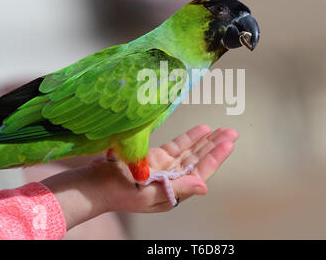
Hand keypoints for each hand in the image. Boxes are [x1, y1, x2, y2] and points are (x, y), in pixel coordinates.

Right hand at [41, 125, 238, 229]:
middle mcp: (173, 178)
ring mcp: (164, 167)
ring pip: (190, 151)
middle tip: (232, 132)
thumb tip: (204, 186)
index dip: (216, 157)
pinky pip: (176, 145)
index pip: (200, 170)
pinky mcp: (154, 157)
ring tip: (221, 129)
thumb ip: (178, 188)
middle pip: (199, 159)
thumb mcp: (149, 194)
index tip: (229, 143)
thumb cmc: (119, 192)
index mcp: (174, 190)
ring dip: (206, 140)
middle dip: (216, 146)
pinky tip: (201, 129)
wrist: (93, 184)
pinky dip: (188, 137)